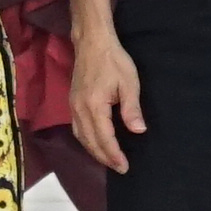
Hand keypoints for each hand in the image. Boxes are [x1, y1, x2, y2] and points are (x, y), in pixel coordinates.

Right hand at [66, 31, 144, 174]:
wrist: (92, 42)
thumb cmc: (113, 60)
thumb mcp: (129, 83)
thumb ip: (131, 108)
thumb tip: (138, 131)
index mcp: (94, 106)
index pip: (104, 138)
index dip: (114, 154)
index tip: (124, 167)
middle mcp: (79, 109)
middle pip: (90, 141)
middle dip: (104, 158)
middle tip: (119, 169)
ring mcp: (73, 106)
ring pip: (81, 136)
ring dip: (94, 151)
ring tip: (108, 160)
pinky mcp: (72, 102)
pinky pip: (77, 128)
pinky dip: (86, 140)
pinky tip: (95, 143)